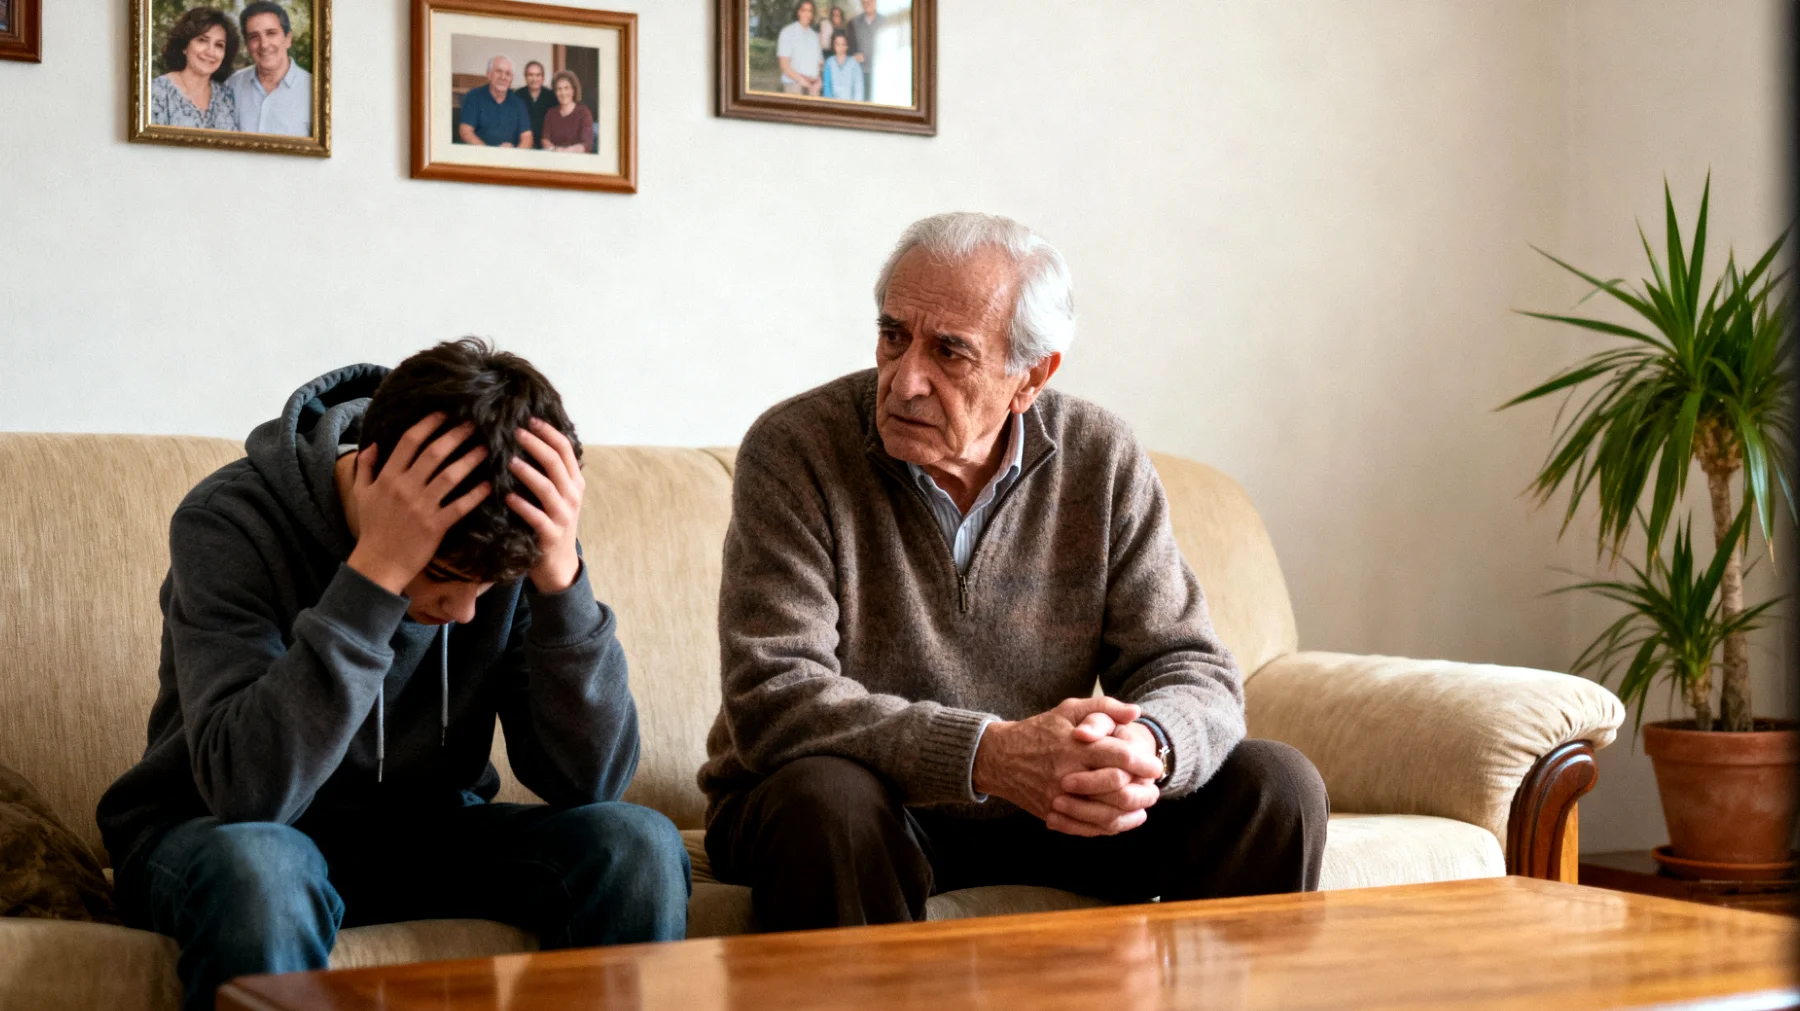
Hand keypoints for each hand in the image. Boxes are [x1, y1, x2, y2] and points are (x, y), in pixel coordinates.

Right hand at [346, 415, 489, 594]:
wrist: (378, 563)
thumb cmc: (372, 528)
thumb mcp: (361, 494)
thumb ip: (365, 467)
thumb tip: (373, 444)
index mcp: (388, 477)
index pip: (410, 442)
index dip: (428, 424)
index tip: (445, 413)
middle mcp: (405, 487)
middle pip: (434, 453)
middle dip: (456, 435)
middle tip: (475, 423)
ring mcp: (421, 507)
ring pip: (450, 476)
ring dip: (470, 459)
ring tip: (487, 448)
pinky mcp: (435, 526)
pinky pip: (459, 506)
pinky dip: (475, 494)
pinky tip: (489, 484)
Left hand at [506, 418, 584, 592]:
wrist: (558, 564)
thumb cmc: (551, 522)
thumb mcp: (558, 495)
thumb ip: (549, 472)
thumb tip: (526, 438)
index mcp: (575, 482)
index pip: (565, 449)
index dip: (548, 432)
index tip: (529, 419)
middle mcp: (572, 496)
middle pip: (555, 463)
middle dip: (535, 445)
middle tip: (514, 431)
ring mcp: (563, 516)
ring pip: (547, 487)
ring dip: (527, 472)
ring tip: (509, 461)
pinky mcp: (550, 535)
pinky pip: (536, 517)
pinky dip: (522, 505)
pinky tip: (507, 496)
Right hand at [971, 697, 1162, 834]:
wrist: (999, 757)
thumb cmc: (1039, 730)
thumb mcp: (1069, 710)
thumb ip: (1104, 708)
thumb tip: (1136, 712)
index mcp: (1076, 746)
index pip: (1119, 757)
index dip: (1143, 763)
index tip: (1155, 767)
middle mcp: (1069, 774)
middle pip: (1116, 789)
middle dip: (1142, 790)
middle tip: (1154, 788)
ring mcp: (1059, 797)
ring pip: (1104, 814)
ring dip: (1130, 813)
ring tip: (1144, 807)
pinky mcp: (1052, 813)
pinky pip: (1087, 828)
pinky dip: (1109, 827)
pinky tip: (1122, 820)